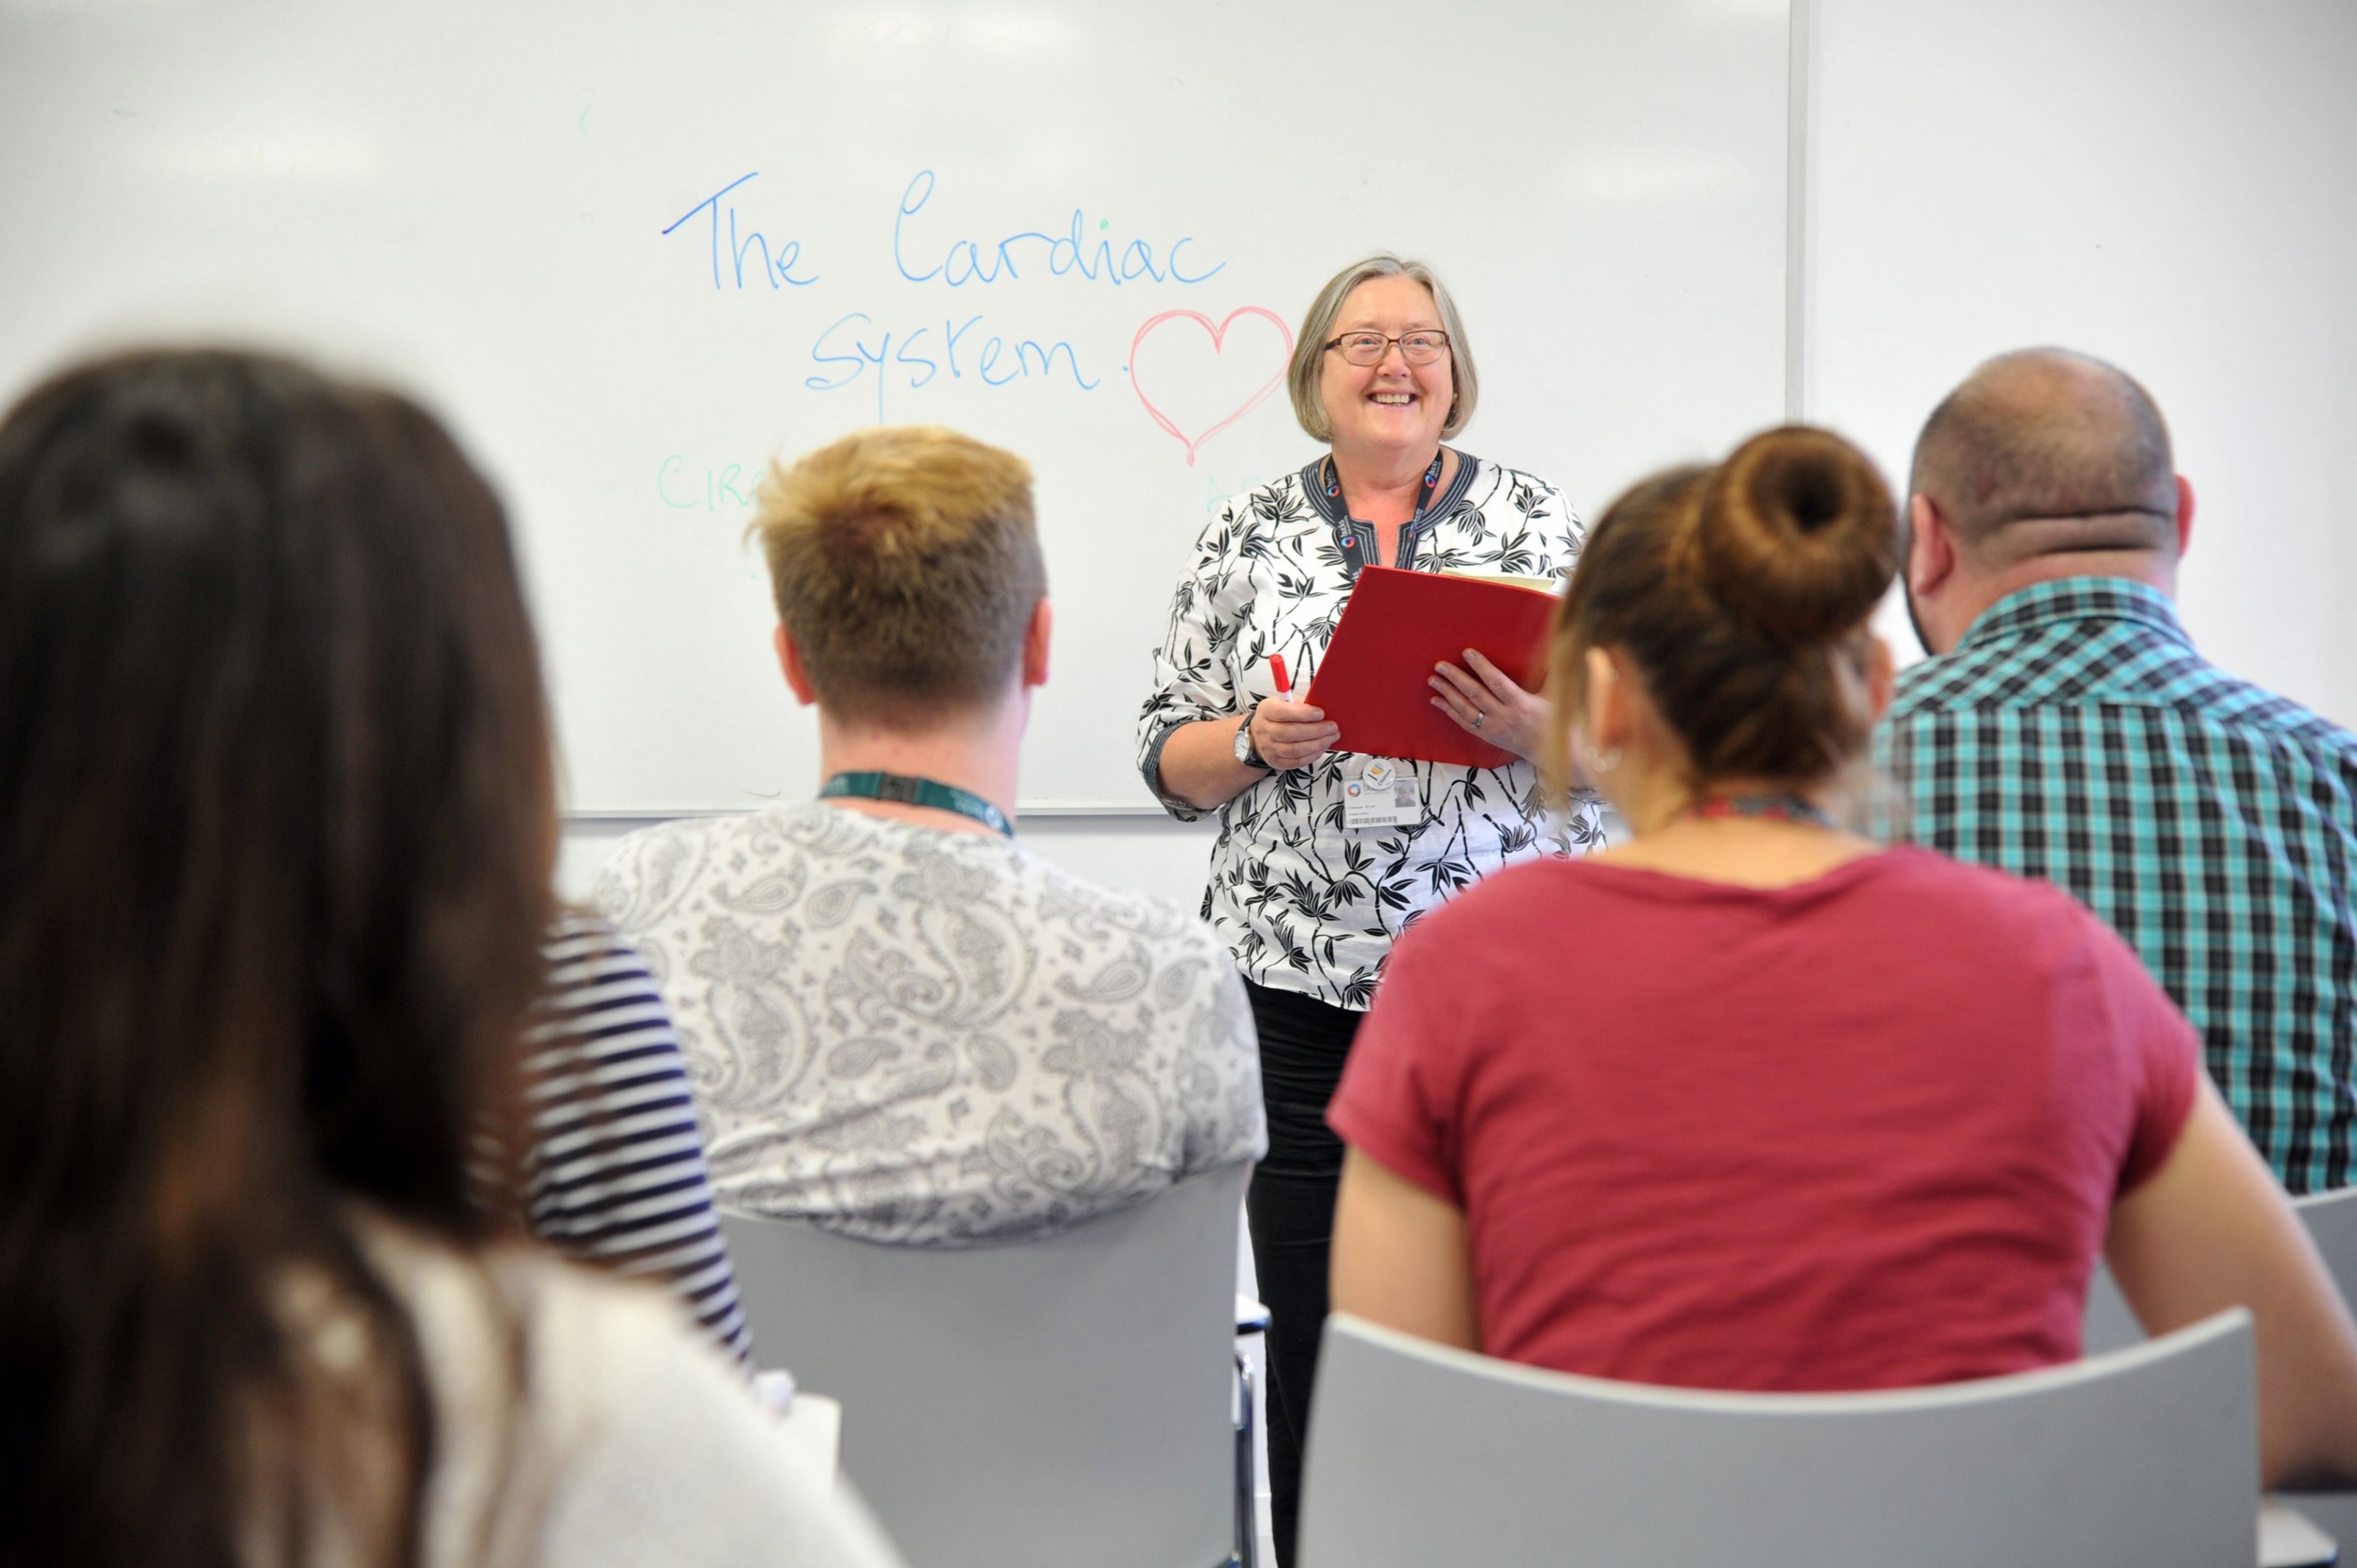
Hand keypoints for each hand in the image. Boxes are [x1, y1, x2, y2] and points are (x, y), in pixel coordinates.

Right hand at [1249, 698, 1339, 770]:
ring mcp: (1268, 748)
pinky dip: (1312, 755)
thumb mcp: (1285, 702)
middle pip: (1291, 733)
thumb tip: (1324, 707)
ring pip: (1295, 750)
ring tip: (1331, 737)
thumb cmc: (1278, 715)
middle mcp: (1264, 730)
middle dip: (1316, 730)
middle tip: (1333, 727)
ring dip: (1317, 744)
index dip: (1304, 714)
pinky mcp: (1276, 762)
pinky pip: (1297, 762)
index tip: (1321, 713)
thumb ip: (1301, 704)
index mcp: (1266, 710)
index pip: (1283, 713)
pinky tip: (1322, 748)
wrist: (1259, 734)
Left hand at [1430, 649, 1548, 761]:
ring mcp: (1493, 728)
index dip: (1481, 667)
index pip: (1497, 682)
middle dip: (1456, 678)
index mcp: (1521, 704)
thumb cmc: (1553, 720)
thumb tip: (1557, 650)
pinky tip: (1437, 700)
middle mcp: (1504, 717)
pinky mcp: (1486, 736)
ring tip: (1433, 680)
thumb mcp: (1554, 697)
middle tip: (1440, 665)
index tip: (1467, 652)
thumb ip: (1550, 675)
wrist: (1548, 751)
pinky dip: (1448, 711)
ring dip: (1447, 693)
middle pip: (1475, 695)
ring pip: (1465, 709)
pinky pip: (1463, 723)